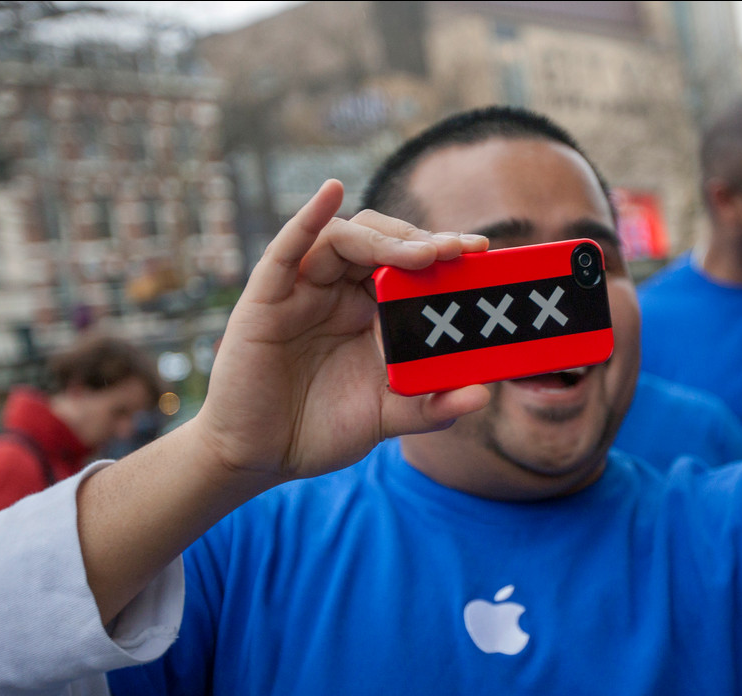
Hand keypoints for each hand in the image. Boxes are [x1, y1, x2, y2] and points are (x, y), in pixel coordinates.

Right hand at [193, 180, 489, 483]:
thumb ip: (432, 407)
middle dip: (422, 240)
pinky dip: (308, 218)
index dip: (443, 254)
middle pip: (382, 242)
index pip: (410, 266)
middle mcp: (338, 294)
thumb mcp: (388, 418)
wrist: (258, 457)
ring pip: (343, 239)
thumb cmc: (320, 431)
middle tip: (458, 249)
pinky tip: (331, 193)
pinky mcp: (266, 299)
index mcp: (371, 313)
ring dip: (385, 238)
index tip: (480, 251)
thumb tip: (482, 394)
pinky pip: (286, 250)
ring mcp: (302, 292)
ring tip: (423, 253)